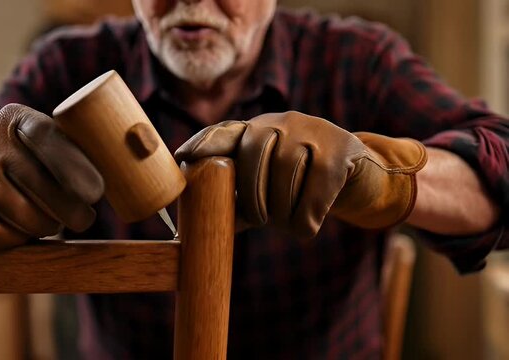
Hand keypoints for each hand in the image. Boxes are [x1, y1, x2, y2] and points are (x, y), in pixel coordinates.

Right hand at [0, 103, 103, 248]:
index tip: (97, 193)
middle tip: (84, 217)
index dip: (77, 167)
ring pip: (31, 219)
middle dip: (75, 212)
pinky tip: (18, 226)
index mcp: (19, 119)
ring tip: (47, 217)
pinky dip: (19, 240)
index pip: (50, 139)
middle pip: (46, 189)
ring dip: (48, 226)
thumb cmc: (29, 159)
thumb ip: (79, 151)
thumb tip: (136, 158)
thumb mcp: (47, 143)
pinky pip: (4, 238)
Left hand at [175, 111, 426, 239]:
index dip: (204, 143)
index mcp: (257, 131)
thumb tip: (201, 229)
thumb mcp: (268, 192)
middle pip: (254, 154)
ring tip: (287, 223)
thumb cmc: (301, 188)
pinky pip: (316, 187)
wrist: (359, 178)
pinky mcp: (342, 148)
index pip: (226, 131)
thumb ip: (238, 203)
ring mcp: (313, 130)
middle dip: (252, 194)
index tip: (183, 158)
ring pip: (285, 172)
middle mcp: (282, 122)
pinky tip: (307, 227)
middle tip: (260, 220)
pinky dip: (308, 216)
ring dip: (283, 210)